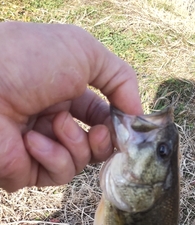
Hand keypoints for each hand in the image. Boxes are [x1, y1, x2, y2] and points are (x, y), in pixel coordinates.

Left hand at [0, 21, 142, 191]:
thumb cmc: (29, 60)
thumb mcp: (83, 51)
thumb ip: (120, 76)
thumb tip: (137, 112)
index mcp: (66, 91)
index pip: (102, 114)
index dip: (119, 122)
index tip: (130, 124)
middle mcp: (54, 120)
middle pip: (98, 144)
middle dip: (107, 141)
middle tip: (102, 133)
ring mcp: (42, 146)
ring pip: (82, 161)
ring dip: (76, 143)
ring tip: (55, 123)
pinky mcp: (28, 169)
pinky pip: (59, 173)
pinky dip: (53, 156)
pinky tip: (32, 140)